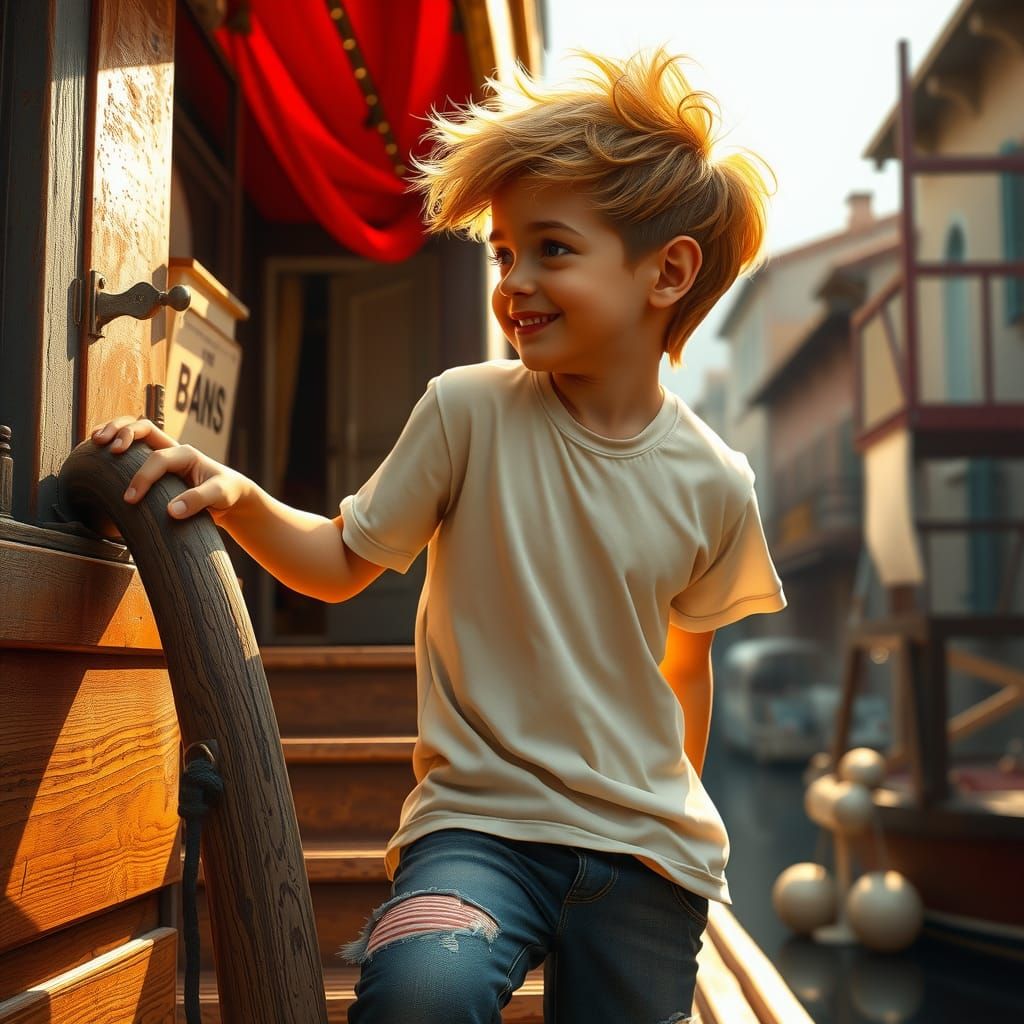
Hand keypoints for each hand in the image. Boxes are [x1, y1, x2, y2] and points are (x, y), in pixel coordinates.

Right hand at [90, 417, 252, 524]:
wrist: (231, 493)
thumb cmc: (226, 492)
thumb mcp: (220, 496)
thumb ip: (199, 501)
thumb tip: (172, 511)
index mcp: (187, 454)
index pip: (158, 459)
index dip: (142, 476)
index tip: (130, 499)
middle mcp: (173, 449)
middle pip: (144, 427)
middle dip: (124, 434)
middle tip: (108, 450)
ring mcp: (163, 453)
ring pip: (136, 430)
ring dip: (116, 430)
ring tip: (96, 440)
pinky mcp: (155, 463)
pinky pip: (134, 446)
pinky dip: (116, 440)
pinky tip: (99, 449)